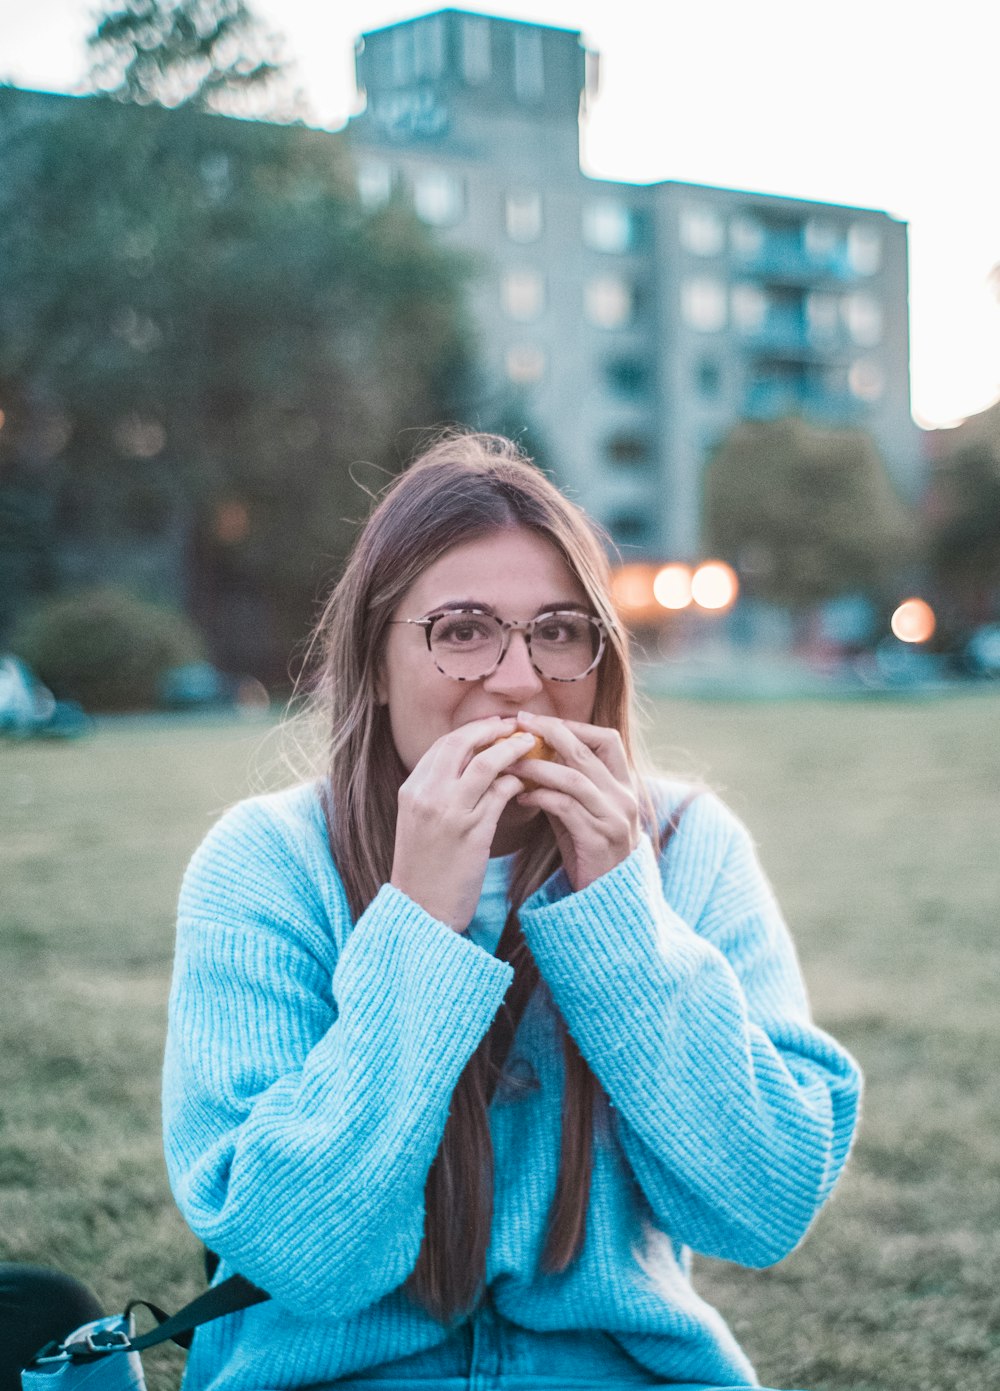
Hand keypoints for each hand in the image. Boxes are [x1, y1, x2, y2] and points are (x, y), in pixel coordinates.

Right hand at [390, 717, 537, 931]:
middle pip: (461, 743)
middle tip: (514, 727)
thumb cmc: (424, 868)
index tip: (492, 726)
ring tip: (529, 746)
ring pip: (486, 763)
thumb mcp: (418, 822)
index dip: (471, 731)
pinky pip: (501, 793)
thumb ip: (436, 792)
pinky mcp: (473, 832)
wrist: (420, 910)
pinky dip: (516, 782)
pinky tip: (525, 785)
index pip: (443, 745)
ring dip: (511, 749)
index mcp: (411, 790)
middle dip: (490, 729)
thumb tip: (467, 766)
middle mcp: (427, 795)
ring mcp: (449, 812)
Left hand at [508, 710, 641, 892]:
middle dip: (550, 732)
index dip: (573, 725)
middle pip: (586, 751)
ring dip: (537, 766)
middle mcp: (623, 797)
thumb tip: (531, 755)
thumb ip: (565, 786)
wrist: (609, 900)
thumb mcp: (582, 812)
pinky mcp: (598, 839)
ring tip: (510, 762)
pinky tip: (521, 796)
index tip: (539, 720)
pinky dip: (540, 797)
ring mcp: (614, 818)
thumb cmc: (589, 852)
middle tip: (519, 723)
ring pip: (573, 777)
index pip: (607, 739)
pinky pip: (565, 807)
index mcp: (624, 785)